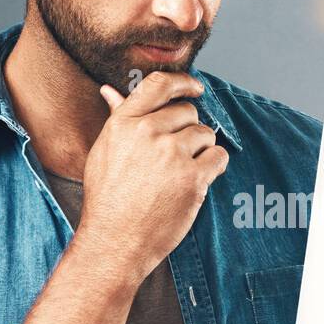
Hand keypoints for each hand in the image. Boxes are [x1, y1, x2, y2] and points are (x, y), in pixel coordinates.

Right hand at [77, 71, 228, 284]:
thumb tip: (111, 90)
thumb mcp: (104, 152)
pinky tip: (197, 180)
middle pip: (188, 112)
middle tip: (175, 158)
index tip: (196, 88)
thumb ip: (117, 118)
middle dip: (188, 131)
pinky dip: (214, 167)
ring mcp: (172, 154)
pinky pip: (219, 157)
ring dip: (201, 151)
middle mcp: (148, 132)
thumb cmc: (107, 199)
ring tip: (181, 173)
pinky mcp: (193, 177)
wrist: (114, 241)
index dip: (183, 82)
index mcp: (124, 122)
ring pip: (206, 134)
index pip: (159, 84)